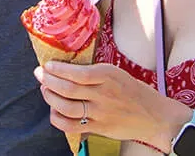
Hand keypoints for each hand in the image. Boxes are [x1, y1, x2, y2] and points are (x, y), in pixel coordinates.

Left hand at [35, 61, 190, 151]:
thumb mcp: (117, 74)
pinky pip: (71, 125)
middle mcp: (103, 94)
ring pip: (66, 107)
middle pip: (67, 89)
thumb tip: (67, 70)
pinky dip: (58, 118)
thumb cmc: (135, 92)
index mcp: (108, 76)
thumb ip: (95, 73)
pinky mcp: (99, 128)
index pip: (76, 73)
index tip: (48, 65)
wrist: (155, 117)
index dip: (57, 70)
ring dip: (50, 98)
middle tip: (39, 74)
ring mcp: (100, 113)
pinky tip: (54, 111)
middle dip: (48, 81)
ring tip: (45, 90)